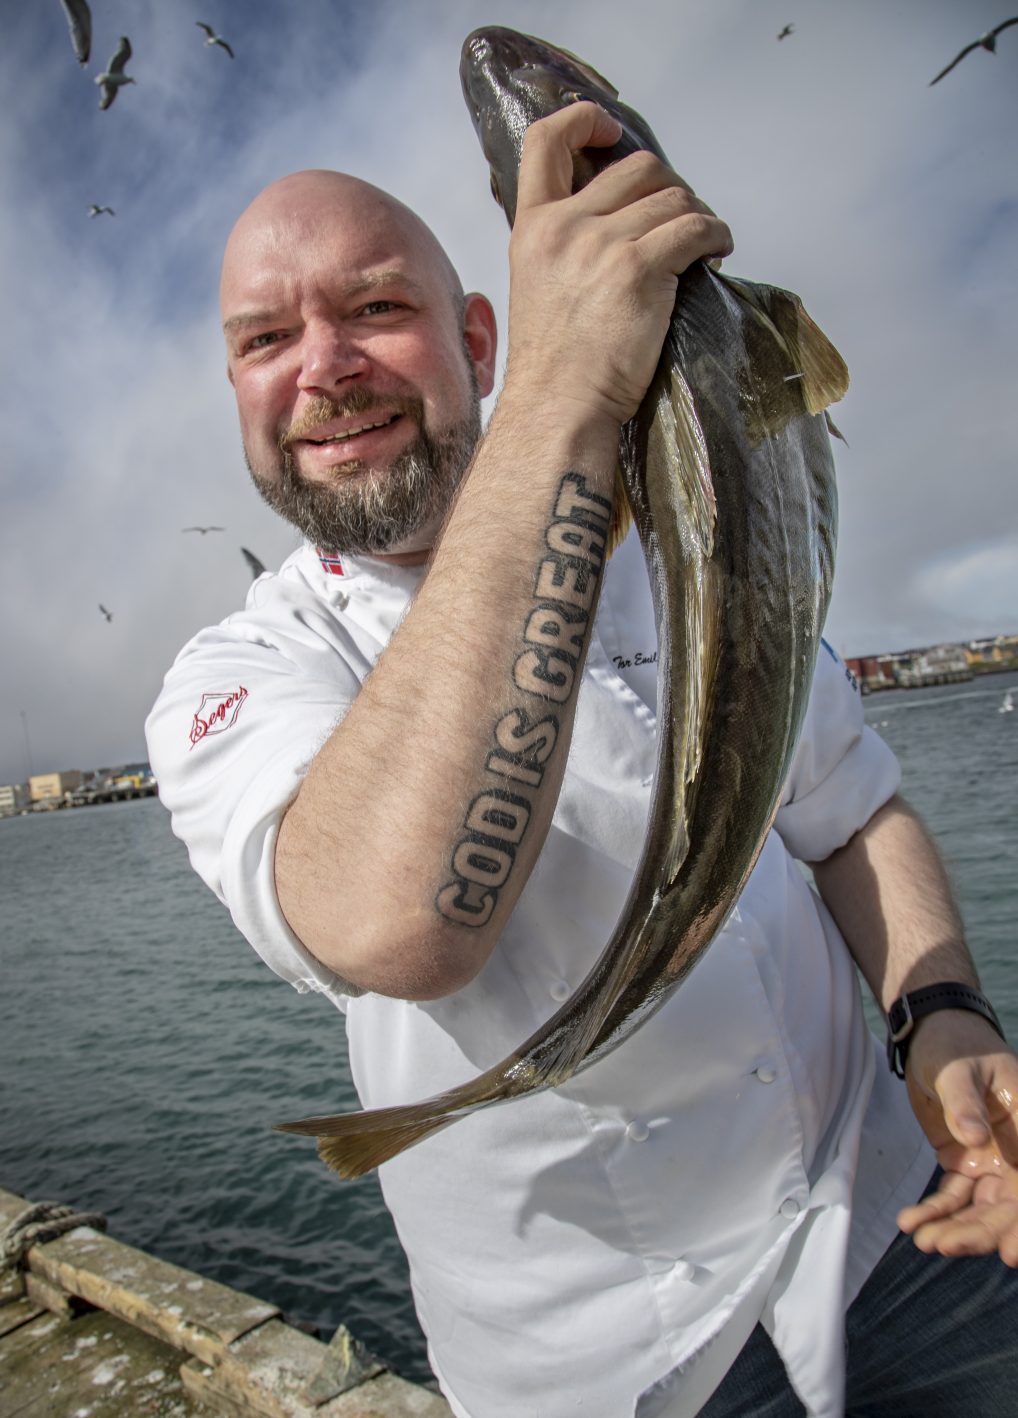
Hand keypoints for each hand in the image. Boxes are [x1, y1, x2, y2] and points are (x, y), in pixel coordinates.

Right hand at [503, 101, 732, 430]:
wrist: (559, 407)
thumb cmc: (554, 367)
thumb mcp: (538, 289)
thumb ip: (564, 248)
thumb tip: (616, 226)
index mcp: (533, 228)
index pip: (546, 142)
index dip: (583, 120)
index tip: (609, 129)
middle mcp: (565, 226)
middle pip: (636, 166)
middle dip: (668, 187)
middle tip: (680, 219)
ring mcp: (602, 244)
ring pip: (673, 196)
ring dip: (698, 216)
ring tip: (703, 245)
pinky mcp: (640, 269)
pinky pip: (696, 228)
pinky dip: (716, 235)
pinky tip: (716, 253)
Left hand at [897, 1009, 1017, 1265]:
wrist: (934, 1036)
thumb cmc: (955, 1045)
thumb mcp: (957, 1069)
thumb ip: (964, 1103)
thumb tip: (975, 1139)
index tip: (1007, 1252)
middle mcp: (1017, 1153)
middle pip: (1007, 1206)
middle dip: (981, 1233)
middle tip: (946, 1247)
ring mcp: (991, 1162)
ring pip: (979, 1208)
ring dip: (954, 1228)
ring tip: (923, 1241)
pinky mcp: (964, 1164)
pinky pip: (952, 1197)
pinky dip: (934, 1213)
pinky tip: (911, 1224)